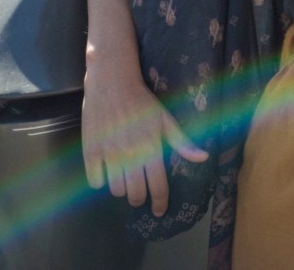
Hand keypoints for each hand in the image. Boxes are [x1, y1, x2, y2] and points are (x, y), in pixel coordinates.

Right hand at [81, 66, 208, 216]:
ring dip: (121, 190)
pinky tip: (106, 171)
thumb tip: (203, 158)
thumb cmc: (142, 102)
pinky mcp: (90, 150)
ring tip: (124, 180)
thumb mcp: (166, 120)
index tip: (159, 211)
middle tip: (140, 195)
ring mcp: (109, 153)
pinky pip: (95, 180)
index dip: (160, 203)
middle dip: (140, 199)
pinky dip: (100, 181)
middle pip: (135, 194)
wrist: (112, 82)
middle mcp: (130, 154)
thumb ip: (182, 142)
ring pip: (115, 190)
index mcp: (151, 148)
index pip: (158, 187)